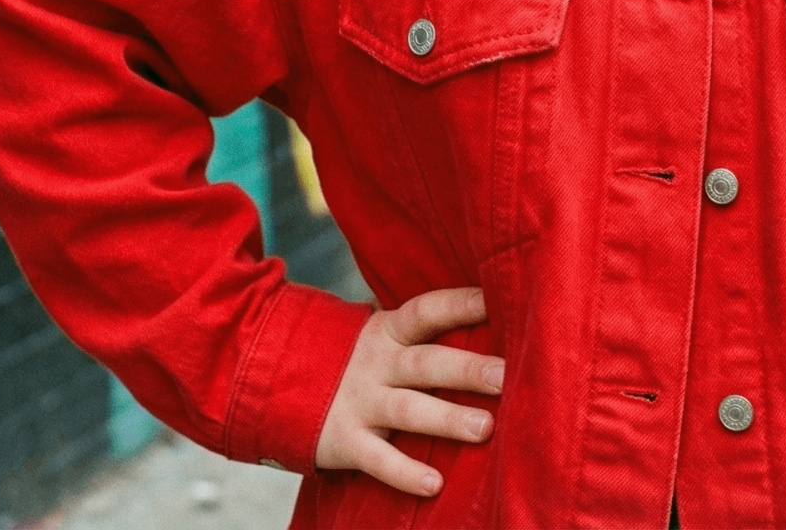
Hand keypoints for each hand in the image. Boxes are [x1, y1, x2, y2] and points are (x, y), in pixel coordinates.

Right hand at [316, 286, 503, 497]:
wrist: (281, 382)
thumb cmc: (358, 360)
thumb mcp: (383, 337)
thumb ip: (422, 333)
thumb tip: (486, 318)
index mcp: (389, 331)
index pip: (427, 311)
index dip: (460, 304)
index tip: (495, 301)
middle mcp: (377, 364)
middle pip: (426, 363)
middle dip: (466, 369)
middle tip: (504, 376)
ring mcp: (361, 403)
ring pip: (408, 410)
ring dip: (447, 419)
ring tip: (485, 428)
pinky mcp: (345, 441)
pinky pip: (378, 460)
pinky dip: (405, 473)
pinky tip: (434, 484)